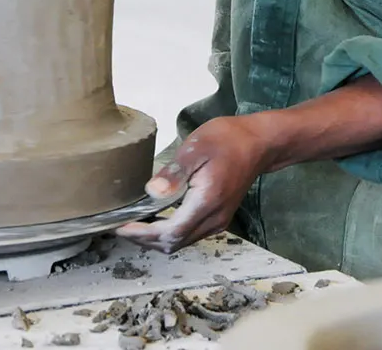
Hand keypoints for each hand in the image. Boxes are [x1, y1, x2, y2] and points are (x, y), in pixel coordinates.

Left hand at [115, 116, 270, 254]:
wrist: (259, 143)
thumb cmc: (228, 139)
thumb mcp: (197, 147)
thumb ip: (174, 172)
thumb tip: (151, 193)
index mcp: (206, 202)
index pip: (170, 232)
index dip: (143, 234)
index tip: (121, 227)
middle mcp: (213, 219)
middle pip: (173, 243)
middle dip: (145, 240)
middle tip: (121, 227)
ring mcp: (218, 221)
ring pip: (181, 241)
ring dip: (156, 238)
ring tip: (134, 224)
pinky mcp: (219, 218)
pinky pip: (189, 234)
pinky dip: (169, 232)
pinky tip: (156, 218)